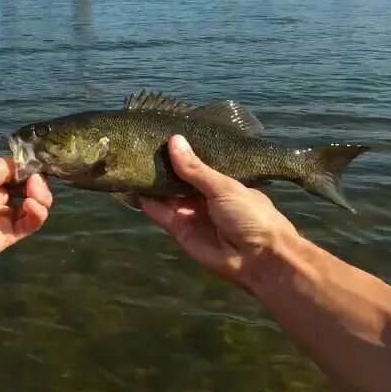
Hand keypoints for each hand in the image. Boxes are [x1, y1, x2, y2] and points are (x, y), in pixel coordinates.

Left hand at [0, 157, 53, 269]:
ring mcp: (0, 219)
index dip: (31, 171)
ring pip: (31, 209)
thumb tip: (27, 160)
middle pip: (28, 191)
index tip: (38, 168)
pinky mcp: (4, 239)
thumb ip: (5, 168)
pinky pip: (26, 226)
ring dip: (40, 200)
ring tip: (35, 198)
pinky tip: (33, 207)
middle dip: (38, 186)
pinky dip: (35, 216)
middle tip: (36, 185)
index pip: (18, 174)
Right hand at [139, 135, 297, 288]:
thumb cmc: (251, 215)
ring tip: (130, 160)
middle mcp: (204, 196)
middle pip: (177, 178)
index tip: (159, 132)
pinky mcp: (179, 230)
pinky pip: (161, 213)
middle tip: (138, 144)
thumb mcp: (224, 187)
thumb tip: (174, 140)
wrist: (260, 259)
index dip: (180, 151)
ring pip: (166, 194)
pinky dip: (148, 202)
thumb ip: (195, 169)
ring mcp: (190, 213)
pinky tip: (133, 186)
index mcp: (221, 182)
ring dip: (151, 182)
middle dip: (161, 165)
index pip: (195, 163)